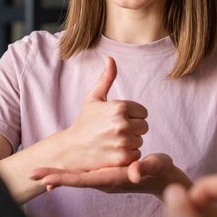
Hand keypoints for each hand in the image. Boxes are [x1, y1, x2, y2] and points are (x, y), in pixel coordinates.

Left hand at [30, 153, 180, 196]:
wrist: (164, 177)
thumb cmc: (160, 172)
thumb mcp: (154, 167)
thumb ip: (144, 168)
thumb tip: (133, 172)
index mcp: (111, 179)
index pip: (82, 180)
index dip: (64, 179)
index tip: (46, 180)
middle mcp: (103, 180)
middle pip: (73, 179)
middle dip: (53, 176)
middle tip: (31, 174)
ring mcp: (102, 177)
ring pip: (76, 176)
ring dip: (58, 174)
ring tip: (37, 172)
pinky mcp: (103, 171)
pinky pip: (82, 173)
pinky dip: (69, 172)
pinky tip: (58, 170)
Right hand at [58, 56, 147, 171]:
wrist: (72, 148)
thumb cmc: (85, 121)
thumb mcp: (94, 98)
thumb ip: (106, 78)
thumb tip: (110, 58)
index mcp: (119, 107)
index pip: (143, 112)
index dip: (131, 115)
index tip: (116, 119)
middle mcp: (123, 124)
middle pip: (144, 126)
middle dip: (132, 129)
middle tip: (114, 131)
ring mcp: (123, 142)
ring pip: (140, 140)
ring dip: (130, 142)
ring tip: (112, 141)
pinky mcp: (123, 158)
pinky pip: (137, 154)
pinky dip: (128, 155)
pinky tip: (113, 152)